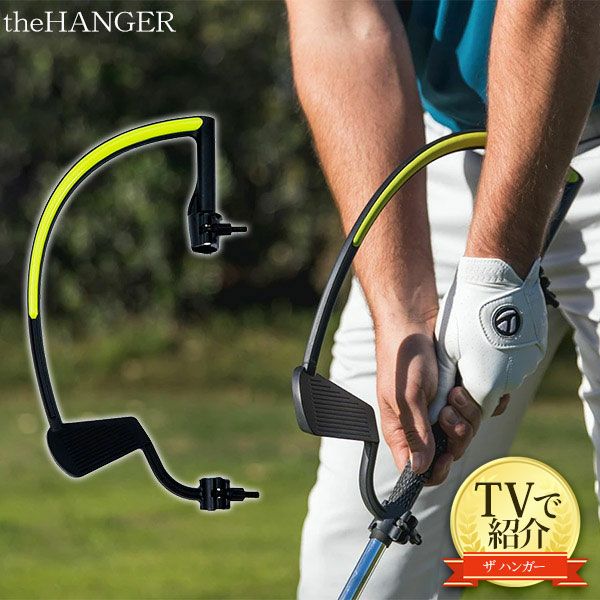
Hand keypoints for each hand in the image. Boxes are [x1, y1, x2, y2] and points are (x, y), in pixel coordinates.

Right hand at [375, 322, 483, 483]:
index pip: (417, 468)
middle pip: (449, 451)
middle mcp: (422, 425)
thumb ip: (415, 433)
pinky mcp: (457, 396)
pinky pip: (479, 411)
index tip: (446, 457)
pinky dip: (483, 404)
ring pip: (466, 431)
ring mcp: (440, 410)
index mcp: (402, 431)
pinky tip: (473, 391)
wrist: (415, 324)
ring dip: (468, 414)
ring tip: (456, 392)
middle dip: (456, 434)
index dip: (434, 470)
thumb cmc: (402, 359)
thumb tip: (419, 469)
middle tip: (448, 412)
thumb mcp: (406, 397)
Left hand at [431, 256, 547, 420]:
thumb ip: (443, 383)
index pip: (474, 413)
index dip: (460, 408)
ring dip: (486, 372)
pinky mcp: (534, 349)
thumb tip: (435, 408)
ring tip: (471, 348)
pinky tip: (487, 338)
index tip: (449, 394)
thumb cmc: (465, 312)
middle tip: (457, 371)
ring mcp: (526, 364)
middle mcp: (512, 380)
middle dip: (471, 391)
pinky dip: (500, 358)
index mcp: (486, 385)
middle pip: (489, 398)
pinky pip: (515, 363)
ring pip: (503, 379)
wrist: (499, 278)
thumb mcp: (445, 349)